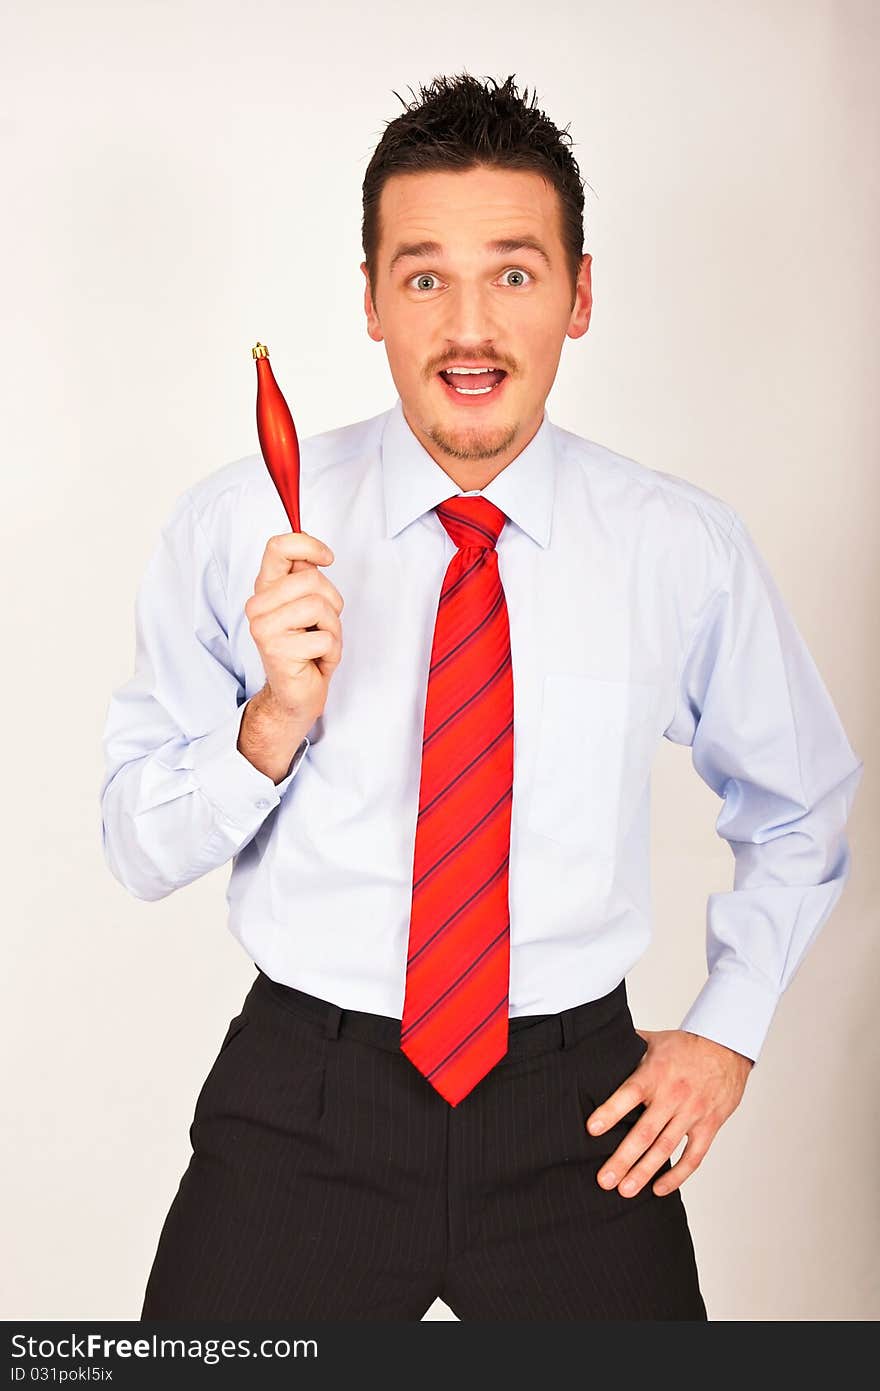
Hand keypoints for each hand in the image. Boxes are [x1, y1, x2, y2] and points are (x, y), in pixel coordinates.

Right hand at [244, 531, 343, 724]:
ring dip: (333, 628)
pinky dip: (332, 650)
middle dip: (332, 603)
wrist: (295, 694)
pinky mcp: (277, 651)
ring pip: (320, 606)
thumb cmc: (305, 647)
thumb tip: (314, 554)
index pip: (278, 547)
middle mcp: (258, 606)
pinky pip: (325, 637)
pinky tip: (317, 660)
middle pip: (311, 579)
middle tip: (322, 624)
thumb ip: (306, 577)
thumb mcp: (308, 605)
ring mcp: (264, 628)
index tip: (327, 558)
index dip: (308, 545)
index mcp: (265, 589)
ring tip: (319, 642)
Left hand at [585, 1028, 752, 1197]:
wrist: (727, 1045)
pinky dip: (677, 1175)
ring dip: (645, 1172)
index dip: (610, 1112)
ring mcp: (692, 1113)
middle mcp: (673, 1095)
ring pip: (666, 1148)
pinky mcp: (709, 1125)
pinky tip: (659, 1189)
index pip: (629, 1094)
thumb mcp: (653, 1040)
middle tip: (605, 1180)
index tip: (592, 1129)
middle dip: (623, 1158)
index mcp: (654, 1074)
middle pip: (645, 1131)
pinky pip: (693, 1156)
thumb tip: (594, 1044)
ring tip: (626, 1190)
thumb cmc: (685, 1045)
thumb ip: (626, 1047)